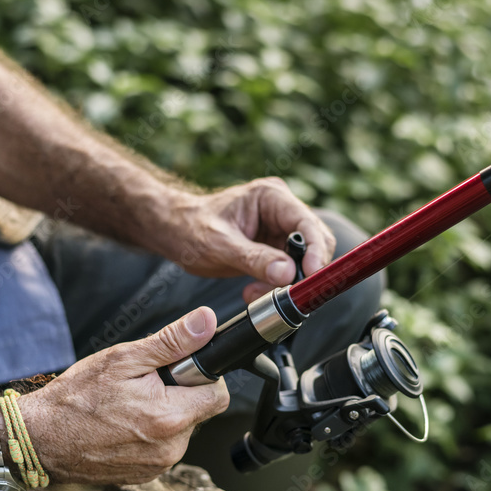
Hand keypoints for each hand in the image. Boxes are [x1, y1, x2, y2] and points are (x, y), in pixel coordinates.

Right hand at [17, 307, 229, 484]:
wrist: (40, 439)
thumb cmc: (75, 398)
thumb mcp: (123, 359)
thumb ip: (171, 342)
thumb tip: (206, 322)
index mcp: (170, 417)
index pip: (218, 395)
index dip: (201, 377)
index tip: (176, 371)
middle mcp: (170, 448)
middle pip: (198, 412)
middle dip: (178, 395)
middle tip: (141, 388)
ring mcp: (158, 466)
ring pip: (180, 430)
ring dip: (163, 415)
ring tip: (126, 407)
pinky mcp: (145, 476)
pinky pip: (162, 448)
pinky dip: (148, 435)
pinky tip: (121, 426)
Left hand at [166, 177, 336, 302]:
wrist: (175, 232)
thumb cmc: (191, 228)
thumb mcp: (219, 245)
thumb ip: (254, 259)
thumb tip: (287, 274)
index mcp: (271, 197)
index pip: (307, 223)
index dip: (315, 250)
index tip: (310, 275)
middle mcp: (282, 210)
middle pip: (315, 242)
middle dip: (303, 270)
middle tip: (284, 293)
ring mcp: (280, 229)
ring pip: (305, 260)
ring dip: (288, 282)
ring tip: (256, 293)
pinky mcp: (276, 248)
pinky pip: (290, 270)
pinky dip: (277, 286)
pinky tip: (253, 290)